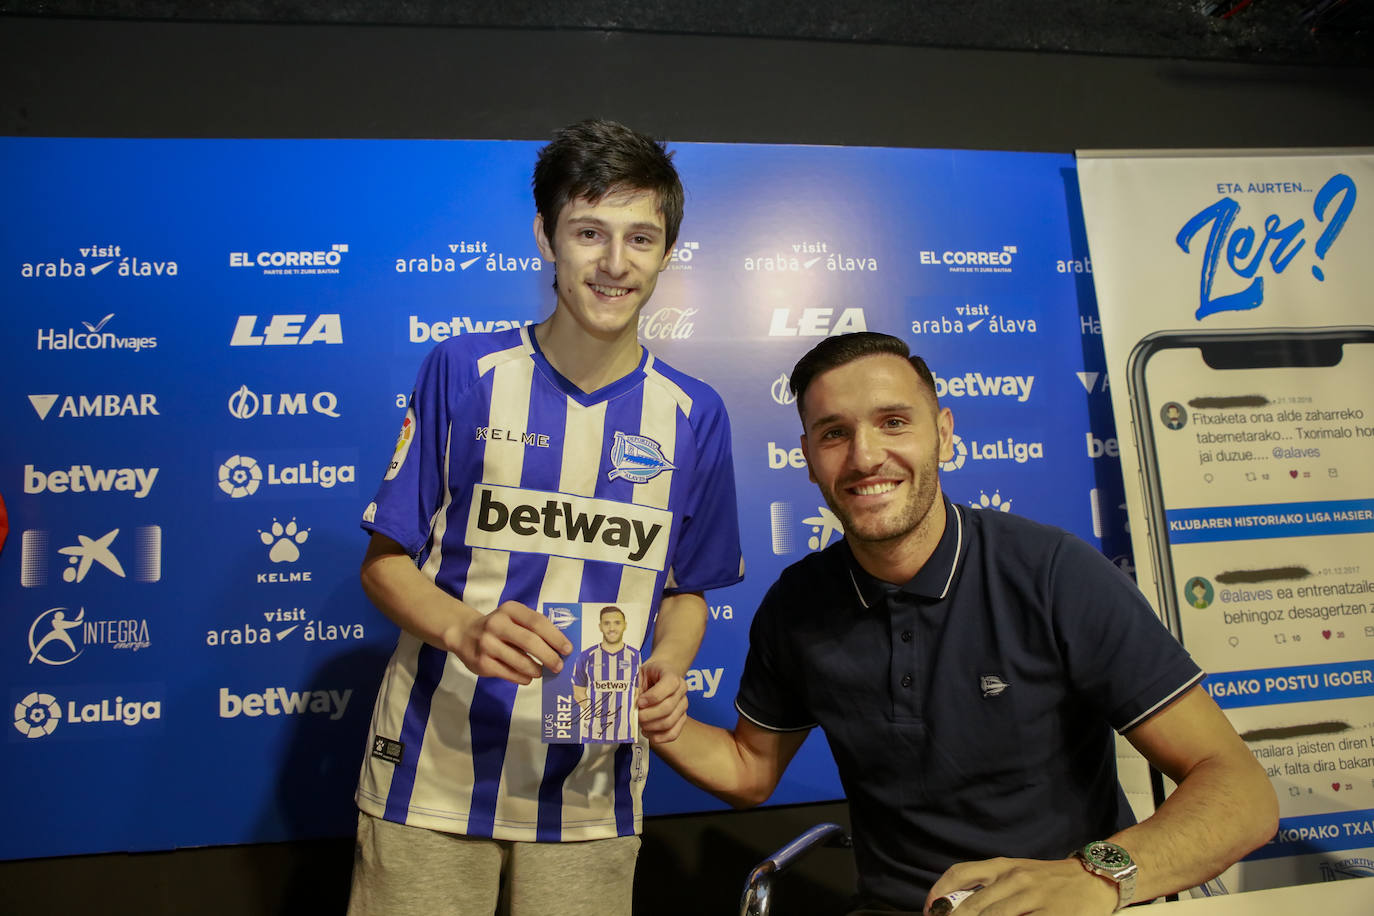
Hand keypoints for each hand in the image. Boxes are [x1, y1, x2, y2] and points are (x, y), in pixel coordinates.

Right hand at [443, 600, 571, 683]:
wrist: (463, 634)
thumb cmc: (499, 627)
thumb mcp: (513, 618)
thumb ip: (533, 628)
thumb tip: (560, 648)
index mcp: (510, 610)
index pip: (537, 622)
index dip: (555, 636)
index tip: (568, 649)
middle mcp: (497, 624)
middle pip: (530, 641)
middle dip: (549, 656)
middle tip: (559, 666)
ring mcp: (487, 644)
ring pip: (520, 661)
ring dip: (536, 669)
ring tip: (542, 672)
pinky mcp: (482, 663)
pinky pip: (509, 673)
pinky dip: (523, 677)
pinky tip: (528, 677)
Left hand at [636, 658, 688, 743]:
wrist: (658, 674)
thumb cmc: (648, 675)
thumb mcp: (640, 674)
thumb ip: (636, 688)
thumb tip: (630, 706)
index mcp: (672, 675)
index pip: (668, 685)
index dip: (652, 697)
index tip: (639, 702)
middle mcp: (682, 690)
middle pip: (667, 708)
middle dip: (647, 715)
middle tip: (636, 715)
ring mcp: (683, 705)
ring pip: (669, 722)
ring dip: (651, 726)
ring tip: (641, 724)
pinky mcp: (681, 718)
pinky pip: (673, 733)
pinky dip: (659, 737)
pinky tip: (648, 733)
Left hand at [925, 857, 1116, 915]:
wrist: (1093, 879)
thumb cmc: (1048, 879)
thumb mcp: (1016, 872)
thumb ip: (987, 885)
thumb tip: (953, 905)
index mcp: (1003, 867)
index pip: (960, 875)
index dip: (939, 894)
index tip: (929, 911)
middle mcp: (1015, 880)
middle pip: (973, 907)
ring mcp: (1034, 899)